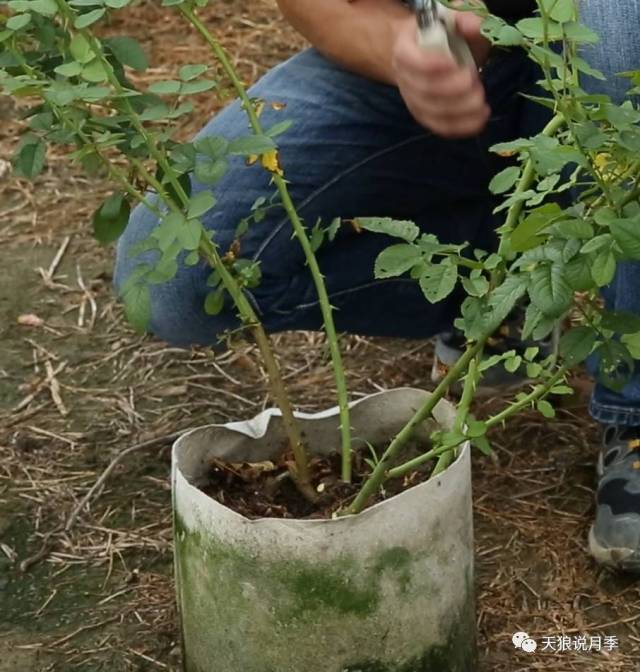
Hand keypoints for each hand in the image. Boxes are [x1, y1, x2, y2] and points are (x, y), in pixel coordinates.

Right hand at [391, 11, 491, 137]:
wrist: (427, 55)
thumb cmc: (442, 35)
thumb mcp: (452, 20)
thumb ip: (465, 19)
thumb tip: (474, 26)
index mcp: (405, 49)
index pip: (410, 60)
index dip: (431, 65)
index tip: (454, 63)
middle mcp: (404, 79)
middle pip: (424, 90)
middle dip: (453, 90)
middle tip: (474, 81)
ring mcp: (413, 101)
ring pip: (433, 113)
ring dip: (461, 109)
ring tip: (481, 101)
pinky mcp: (426, 117)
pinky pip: (440, 127)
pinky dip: (462, 127)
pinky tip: (479, 120)